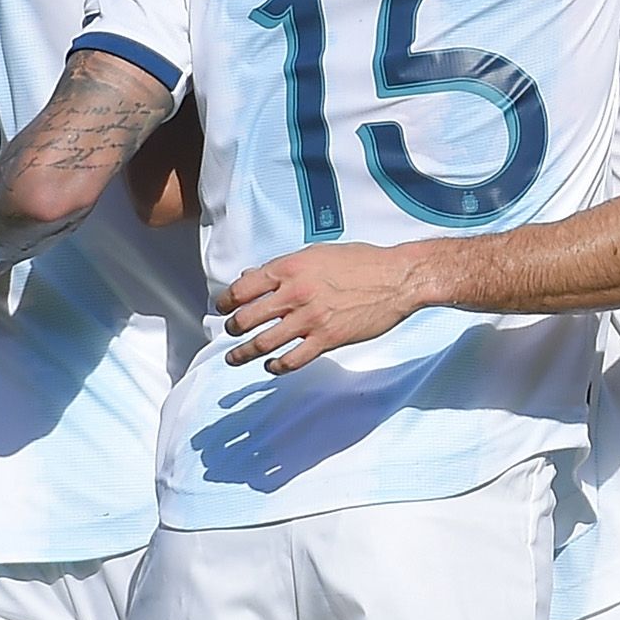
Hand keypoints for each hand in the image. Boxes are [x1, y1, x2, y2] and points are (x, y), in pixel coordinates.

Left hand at [219, 242, 422, 371]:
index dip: (227, 300)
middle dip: (233, 328)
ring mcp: (310, 319)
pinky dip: (276, 366)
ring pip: (263, 342)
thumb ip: (285, 266)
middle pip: (248, 317)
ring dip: (244, 353)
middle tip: (230, 332)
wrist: (397, 278)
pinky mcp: (326, 339)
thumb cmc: (362, 261)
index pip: (244, 288)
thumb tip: (255, 275)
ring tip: (235, 357)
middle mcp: (295, 294)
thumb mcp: (317, 253)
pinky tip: (271, 366)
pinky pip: (292, 360)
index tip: (223, 307)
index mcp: (290, 268)